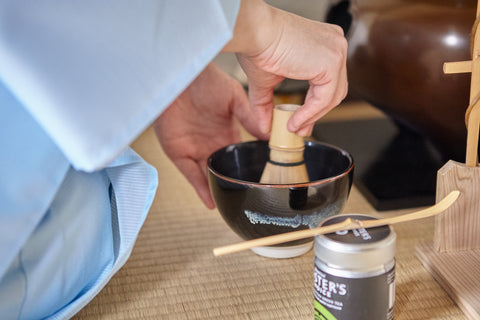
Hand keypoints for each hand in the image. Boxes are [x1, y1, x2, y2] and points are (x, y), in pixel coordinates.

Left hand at [153, 63, 265, 208]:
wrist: (179, 74)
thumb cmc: (205, 80)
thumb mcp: (234, 97)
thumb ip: (250, 117)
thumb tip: (270, 133)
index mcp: (226, 131)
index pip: (239, 155)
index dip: (249, 167)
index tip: (264, 180)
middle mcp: (211, 143)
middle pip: (223, 168)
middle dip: (234, 183)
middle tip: (250, 198)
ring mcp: (195, 149)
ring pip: (208, 175)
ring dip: (218, 189)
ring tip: (232, 205)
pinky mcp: (179, 152)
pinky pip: (191, 175)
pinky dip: (200, 188)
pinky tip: (211, 201)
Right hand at [225, 0, 347, 136]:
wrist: (254, 31)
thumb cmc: (257, 44)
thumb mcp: (265, 80)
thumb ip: (267, 104)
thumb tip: (264, 127)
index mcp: (324, 44)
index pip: (328, 81)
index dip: (315, 105)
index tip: (301, 122)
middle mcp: (335, 44)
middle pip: (334, 89)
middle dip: (317, 114)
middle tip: (300, 129)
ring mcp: (337, 51)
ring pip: (333, 96)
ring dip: (313, 116)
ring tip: (294, 127)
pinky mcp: (332, 62)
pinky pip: (324, 98)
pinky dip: (310, 113)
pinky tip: (294, 121)